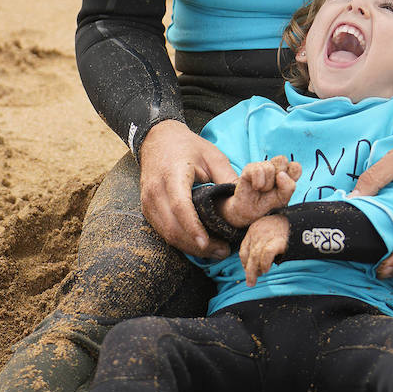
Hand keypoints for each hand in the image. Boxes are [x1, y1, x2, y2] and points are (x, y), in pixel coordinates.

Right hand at [138, 120, 236, 255]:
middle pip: (172, 226)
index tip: (208, 243)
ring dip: (190, 247)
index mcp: (172, 174)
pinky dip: (181, 241)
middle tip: (222, 252)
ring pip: (166, 234)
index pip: (179, 206)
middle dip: (197, 245)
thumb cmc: (188, 146)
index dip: (193, 227)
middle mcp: (155, 191)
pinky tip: (199, 245)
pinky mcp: (147, 210)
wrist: (157, 138)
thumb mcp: (213, 156)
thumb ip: (227, 178)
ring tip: (215, 252)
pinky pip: (162, 231)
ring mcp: (147, 202)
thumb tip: (245, 202)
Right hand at [222, 156, 301, 228]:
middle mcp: (274, 165)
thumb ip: (288, 187)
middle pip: (282, 159)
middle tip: (272, 188)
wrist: (249, 210)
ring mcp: (261, 165)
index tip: (283, 188)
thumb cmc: (268, 202)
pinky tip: (255, 187)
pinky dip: (258, 183)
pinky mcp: (249, 168)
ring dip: (267, 185)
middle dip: (278, 178)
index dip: (291, 177)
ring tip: (262, 190)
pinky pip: (258, 171)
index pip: (295, 166)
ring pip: (269, 168)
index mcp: (286, 171)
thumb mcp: (283, 199)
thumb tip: (281, 175)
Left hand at [238, 215, 289, 287]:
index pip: (244, 248)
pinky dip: (264, 264)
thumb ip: (261, 244)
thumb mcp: (269, 232)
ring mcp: (267, 235)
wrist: (301, 221)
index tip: (248, 270)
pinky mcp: (278, 240)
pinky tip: (266, 270)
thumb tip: (257, 265)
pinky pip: (266, 254)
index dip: (244, 262)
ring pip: (254, 256)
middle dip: (248, 270)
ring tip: (255, 279)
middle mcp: (258, 231)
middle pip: (248, 254)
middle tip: (250, 281)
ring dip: (253, 271)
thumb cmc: (286, 229)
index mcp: (255, 229)